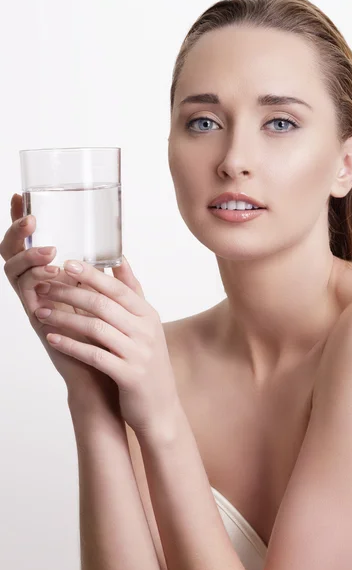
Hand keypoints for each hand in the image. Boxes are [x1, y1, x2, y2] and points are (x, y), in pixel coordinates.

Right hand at [1, 194, 119, 417]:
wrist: (103, 375)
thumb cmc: (106, 340)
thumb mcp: (114, 305)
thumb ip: (114, 281)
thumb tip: (121, 256)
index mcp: (51, 281)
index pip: (29, 244)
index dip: (20, 220)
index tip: (20, 194)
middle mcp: (37, 290)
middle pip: (12, 253)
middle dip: (16, 231)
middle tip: (30, 216)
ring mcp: (34, 304)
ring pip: (13, 271)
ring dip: (28, 255)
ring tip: (49, 249)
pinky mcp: (37, 320)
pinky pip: (25, 294)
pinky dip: (35, 280)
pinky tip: (52, 272)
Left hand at [32, 255, 180, 437]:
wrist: (160, 407)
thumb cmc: (147, 362)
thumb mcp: (145, 325)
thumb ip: (132, 294)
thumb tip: (120, 260)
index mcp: (148, 314)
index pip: (117, 288)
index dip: (91, 275)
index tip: (67, 264)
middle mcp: (146, 330)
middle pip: (103, 304)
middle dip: (69, 293)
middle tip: (44, 287)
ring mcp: (138, 353)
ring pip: (96, 328)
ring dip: (64, 318)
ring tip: (41, 312)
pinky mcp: (128, 375)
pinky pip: (94, 355)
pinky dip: (71, 345)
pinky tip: (53, 339)